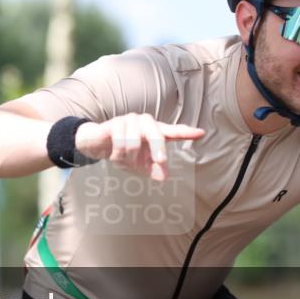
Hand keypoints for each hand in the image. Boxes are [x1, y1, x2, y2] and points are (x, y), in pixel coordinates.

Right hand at [75, 113, 204, 180]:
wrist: (98, 145)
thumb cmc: (124, 152)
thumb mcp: (140, 165)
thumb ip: (153, 169)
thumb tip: (164, 178)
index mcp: (155, 132)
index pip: (173, 132)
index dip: (187, 133)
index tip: (201, 133)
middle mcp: (146, 123)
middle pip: (157, 134)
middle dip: (158, 149)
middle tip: (160, 161)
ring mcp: (131, 120)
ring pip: (134, 142)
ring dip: (128, 156)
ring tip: (123, 159)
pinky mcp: (116, 122)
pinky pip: (120, 141)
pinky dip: (117, 154)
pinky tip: (114, 155)